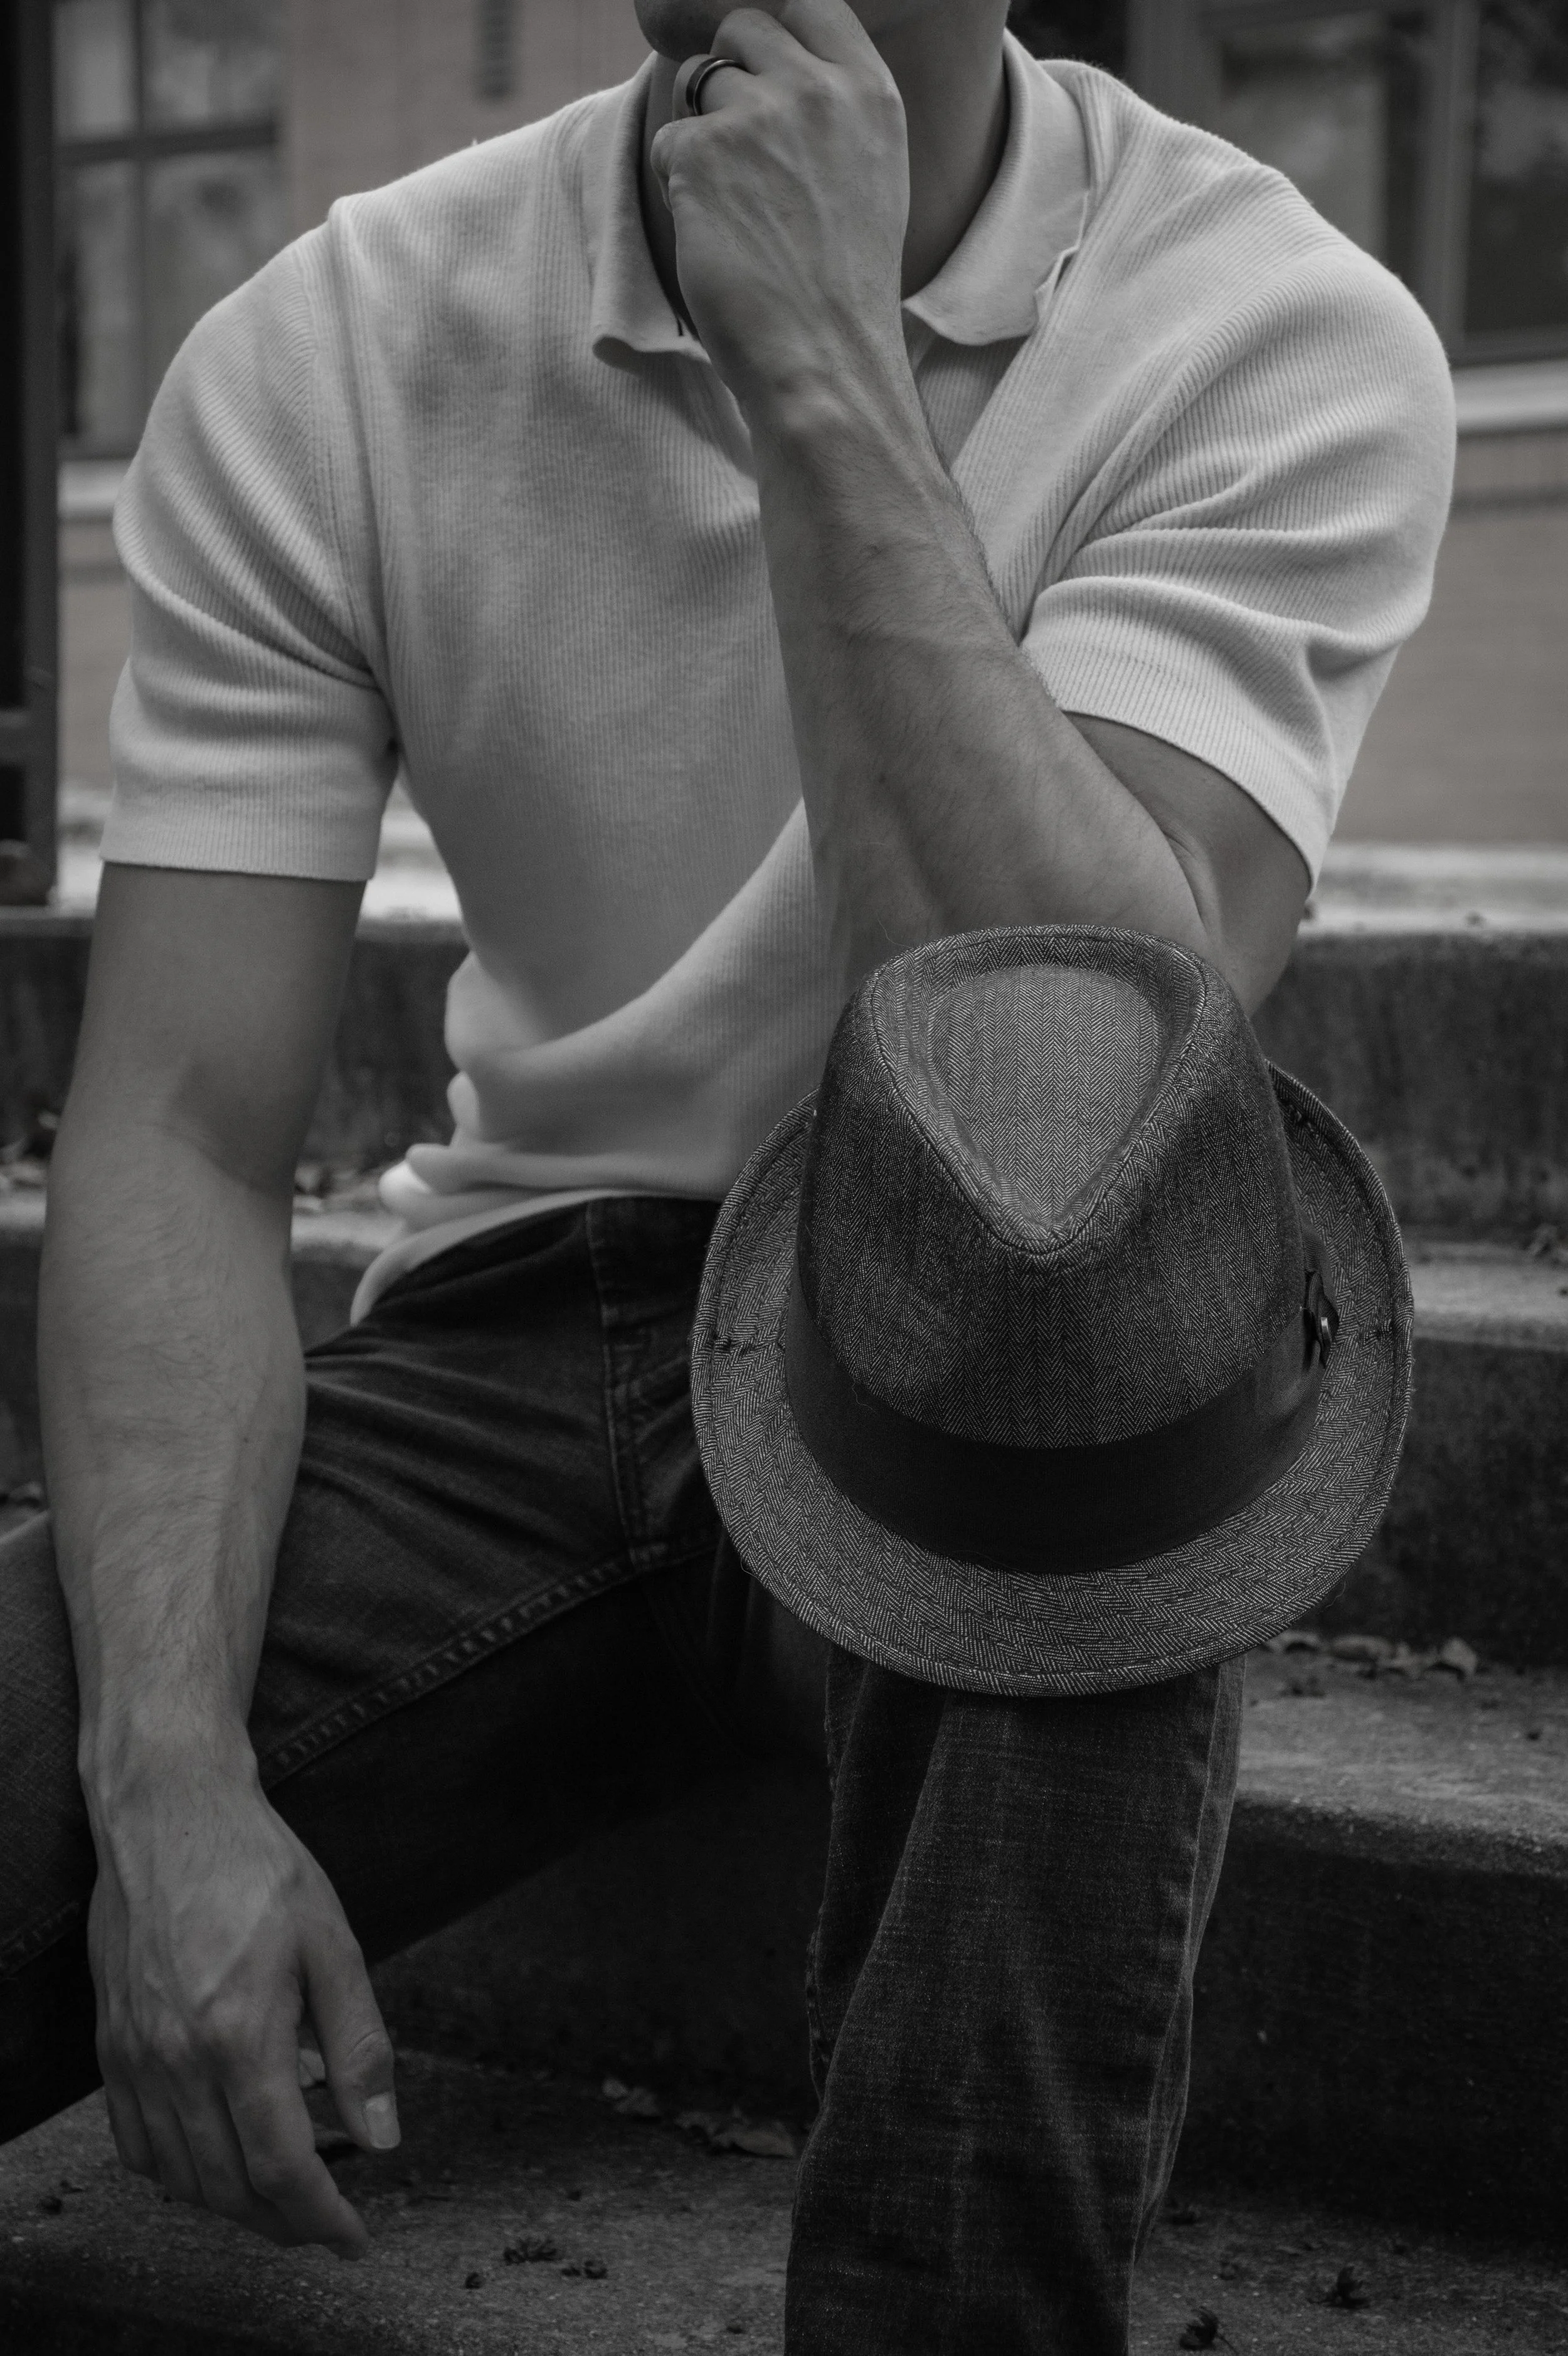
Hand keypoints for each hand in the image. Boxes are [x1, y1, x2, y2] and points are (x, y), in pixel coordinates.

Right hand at [87, 1767, 397, 2255]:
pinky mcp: (112, 2048)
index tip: (353, 2239)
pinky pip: (136, 2145)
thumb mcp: (333, 1945)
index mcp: (241, 2036)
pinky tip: (215, 2156)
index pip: (283, 2169)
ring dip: (234, 2205)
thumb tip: (382, 2134)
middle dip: (284, 2223)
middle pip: (230, 2189)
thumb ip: (359, 2047)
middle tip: (326, 2221)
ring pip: (181, 2179)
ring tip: (282, 2195)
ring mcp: (136, 2058)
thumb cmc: (257, 1869)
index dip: (322, 2218)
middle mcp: (178, 2060)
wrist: (170, 1817)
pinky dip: (177, 2174)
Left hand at [650, 0, 909, 413]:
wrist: (826, 360)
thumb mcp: (871, 178)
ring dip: (699, 134)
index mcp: (871, 93)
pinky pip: (667, 142)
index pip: (811, 4)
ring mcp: (758, 115)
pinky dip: (676, 186)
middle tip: (737, 156)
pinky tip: (714, 236)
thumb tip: (776, 72)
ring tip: (731, 208)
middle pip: (744, 29)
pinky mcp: (703, 152)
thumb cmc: (844, 289)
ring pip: (697, 81)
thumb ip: (834, 113)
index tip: (764, 76)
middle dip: (728, 79)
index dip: (775, 34)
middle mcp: (818, 89)